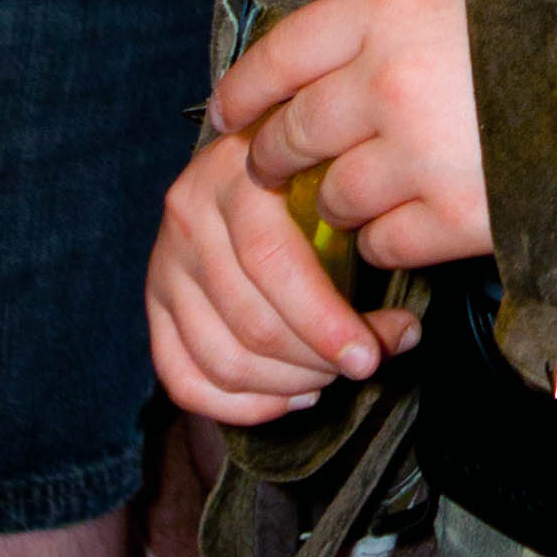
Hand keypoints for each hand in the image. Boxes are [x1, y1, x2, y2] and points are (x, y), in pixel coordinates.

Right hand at [148, 124, 421, 424]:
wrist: (251, 150)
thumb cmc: (312, 173)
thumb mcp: (337, 181)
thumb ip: (366, 243)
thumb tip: (403, 333)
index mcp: (239, 173)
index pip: (274, 265)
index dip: (325, 323)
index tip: (370, 355)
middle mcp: (190, 215)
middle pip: (251, 322)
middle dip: (316, 360)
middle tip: (362, 364)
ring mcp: (164, 262)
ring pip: (222, 360)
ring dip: (287, 385)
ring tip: (329, 377)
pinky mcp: (153, 304)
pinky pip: (184, 379)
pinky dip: (241, 406)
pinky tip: (288, 397)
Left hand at [217, 0, 495, 269]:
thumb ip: (395, 26)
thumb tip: (329, 70)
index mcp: (391, 11)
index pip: (281, 52)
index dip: (244, 90)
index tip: (227, 113)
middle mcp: (389, 80)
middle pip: (291, 134)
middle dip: (275, 158)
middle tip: (277, 167)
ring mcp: (417, 154)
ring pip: (331, 197)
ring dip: (339, 203)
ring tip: (369, 194)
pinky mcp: (450, 216)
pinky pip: (382, 244)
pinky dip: (387, 242)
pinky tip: (412, 226)